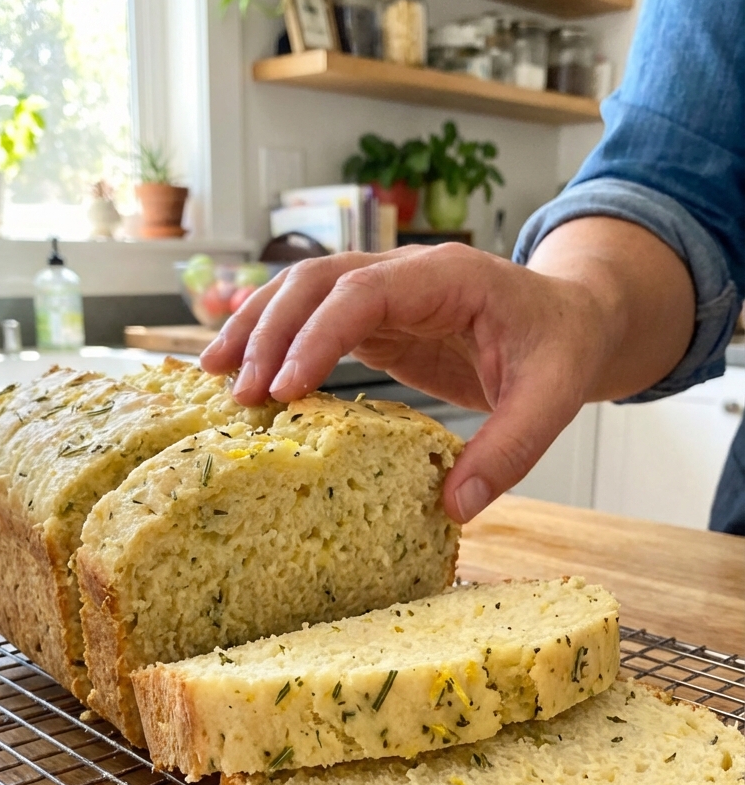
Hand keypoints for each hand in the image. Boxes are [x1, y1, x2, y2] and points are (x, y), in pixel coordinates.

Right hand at [201, 223, 693, 522]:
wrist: (573, 317)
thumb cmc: (562, 348)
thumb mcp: (552, 400)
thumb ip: (509, 451)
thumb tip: (454, 509)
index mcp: (447, 277)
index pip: (364, 293)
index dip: (318, 337)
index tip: (286, 390)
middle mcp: (405, 274)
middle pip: (314, 282)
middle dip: (269, 334)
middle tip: (238, 398)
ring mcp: (385, 293)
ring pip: (300, 292)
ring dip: (254, 329)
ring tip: (210, 379)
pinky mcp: (376, 319)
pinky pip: (312, 320)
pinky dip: (272, 341)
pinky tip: (242, 375)